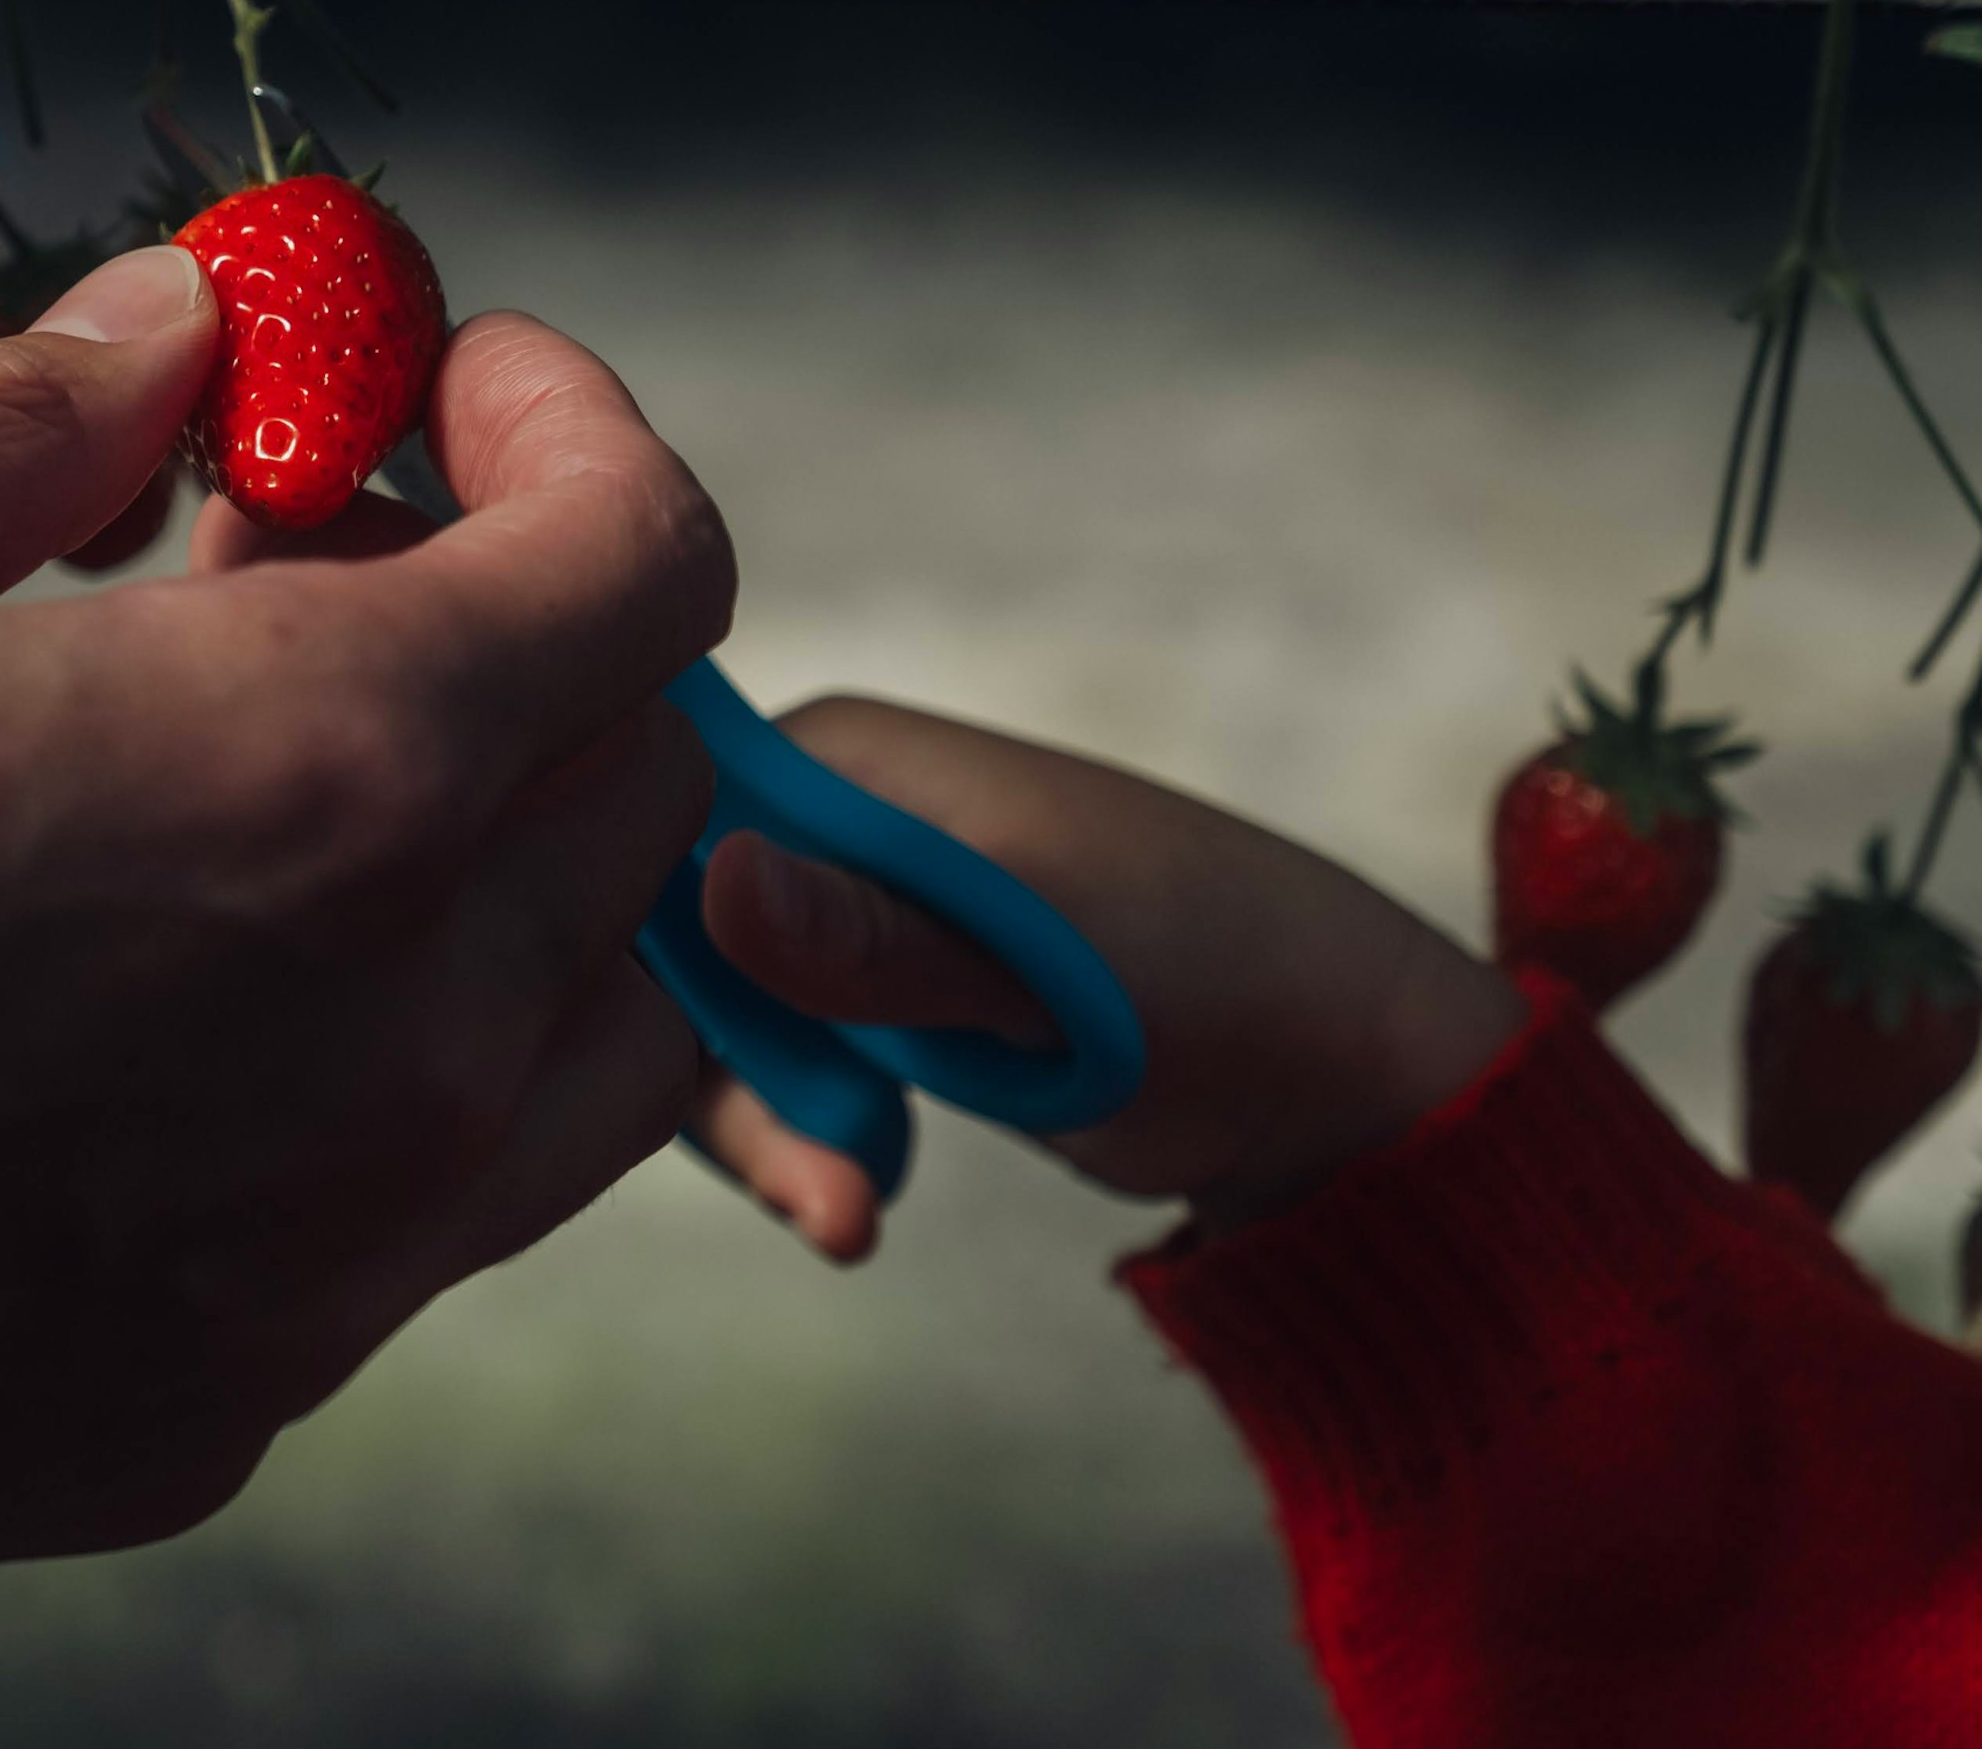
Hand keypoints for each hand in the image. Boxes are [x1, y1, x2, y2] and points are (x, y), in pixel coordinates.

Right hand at [0, 250, 733, 1747]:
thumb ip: (6, 418)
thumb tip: (176, 333)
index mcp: (292, 777)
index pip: (646, 568)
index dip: (571, 430)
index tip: (437, 383)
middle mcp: (381, 1048)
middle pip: (649, 781)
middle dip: (531, 619)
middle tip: (299, 548)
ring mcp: (317, 1271)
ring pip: (599, 1024)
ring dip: (508, 854)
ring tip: (258, 766)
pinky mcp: (215, 1411)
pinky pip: (431, 1199)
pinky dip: (393, 1046)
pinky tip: (157, 980)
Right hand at [687, 698, 1521, 1262]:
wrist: (1334, 1076)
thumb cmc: (1212, 974)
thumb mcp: (1036, 960)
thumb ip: (872, 937)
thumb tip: (714, 880)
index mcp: (845, 759)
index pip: (658, 835)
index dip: (647, 957)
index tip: (691, 1079)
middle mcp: (828, 822)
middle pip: (677, 950)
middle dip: (728, 1086)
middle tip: (819, 1205)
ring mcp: (850, 918)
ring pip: (720, 1031)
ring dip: (771, 1135)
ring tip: (849, 1222)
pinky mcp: (880, 1006)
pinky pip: (782, 1075)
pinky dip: (806, 1146)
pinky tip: (859, 1205)